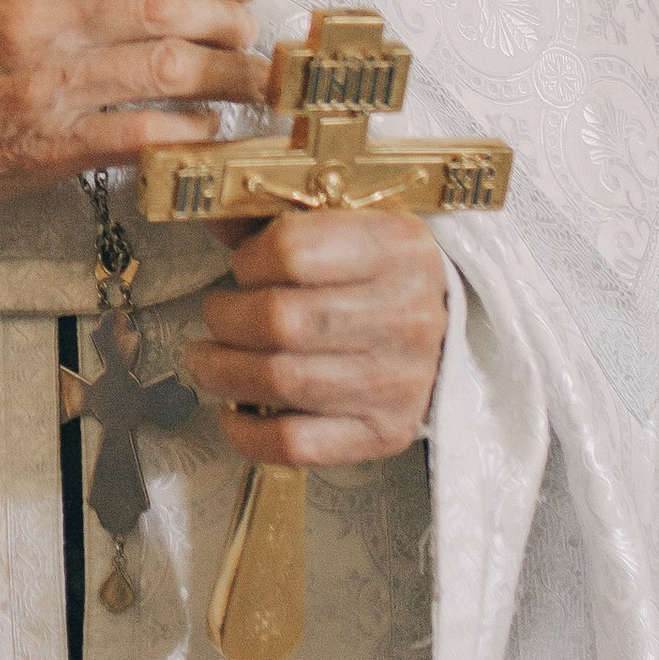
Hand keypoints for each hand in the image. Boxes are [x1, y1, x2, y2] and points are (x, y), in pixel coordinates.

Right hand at [0, 0, 267, 215]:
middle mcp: (37, 17)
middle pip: (167, 3)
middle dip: (229, 18)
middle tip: (250, 32)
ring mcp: (45, 83)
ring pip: (169, 69)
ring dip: (226, 75)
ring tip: (247, 80)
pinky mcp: (50, 146)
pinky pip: (143, 134)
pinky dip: (189, 131)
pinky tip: (207, 128)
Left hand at [183, 205, 447, 464]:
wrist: (449, 330)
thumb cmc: (378, 272)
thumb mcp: (343, 222)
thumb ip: (274, 216)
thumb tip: (212, 215)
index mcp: (397, 247)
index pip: (292, 252)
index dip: (249, 259)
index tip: (244, 265)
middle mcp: (406, 315)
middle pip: (278, 320)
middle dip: (225, 318)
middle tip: (217, 315)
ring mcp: (398, 381)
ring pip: (279, 380)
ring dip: (222, 370)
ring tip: (209, 359)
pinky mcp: (383, 433)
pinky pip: (295, 444)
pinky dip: (246, 431)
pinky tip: (233, 409)